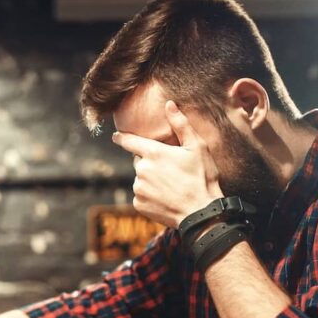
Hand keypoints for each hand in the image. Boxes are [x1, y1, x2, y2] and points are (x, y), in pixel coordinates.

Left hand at [112, 101, 222, 227]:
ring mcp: (138, 188)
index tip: (116, 136)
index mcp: (153, 153)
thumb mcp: (197, 147)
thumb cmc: (202, 178)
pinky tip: (166, 198)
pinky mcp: (138, 204)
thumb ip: (181, 124)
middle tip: (171, 171)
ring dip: (151, 180)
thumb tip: (169, 104)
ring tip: (171, 186)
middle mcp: (141, 170)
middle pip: (140, 161)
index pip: (130, 141)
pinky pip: (141, 195)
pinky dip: (150, 196)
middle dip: (151, 163)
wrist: (200, 213)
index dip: (122, 138)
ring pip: (141, 179)